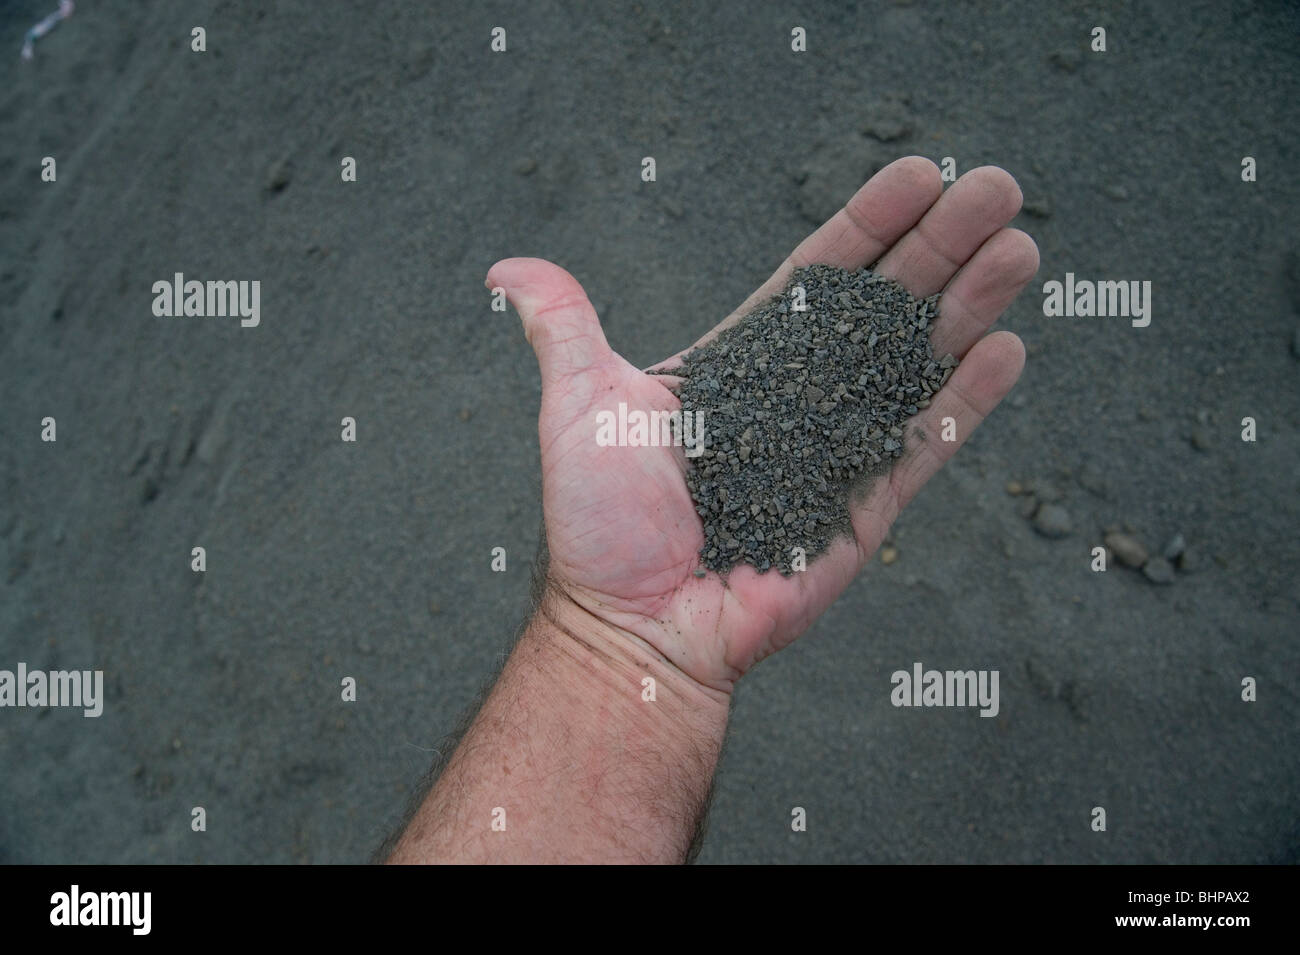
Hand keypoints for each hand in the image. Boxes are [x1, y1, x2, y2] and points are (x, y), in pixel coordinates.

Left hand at [489, 157, 1037, 693]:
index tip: (914, 174)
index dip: (866, 225)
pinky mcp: (861, 510)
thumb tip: (509, 267)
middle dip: (939, 245)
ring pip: (914, 363)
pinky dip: (964, 401)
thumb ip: (565, 330)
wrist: (632, 628)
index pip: (814, 278)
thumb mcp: (578, 407)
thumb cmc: (598, 526)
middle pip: (881, 306)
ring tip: (1018, 246)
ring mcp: (835, 451)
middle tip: (993, 187)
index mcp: (739, 366)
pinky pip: (922, 446)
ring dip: (968, 305)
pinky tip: (1004, 348)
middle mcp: (796, 399)